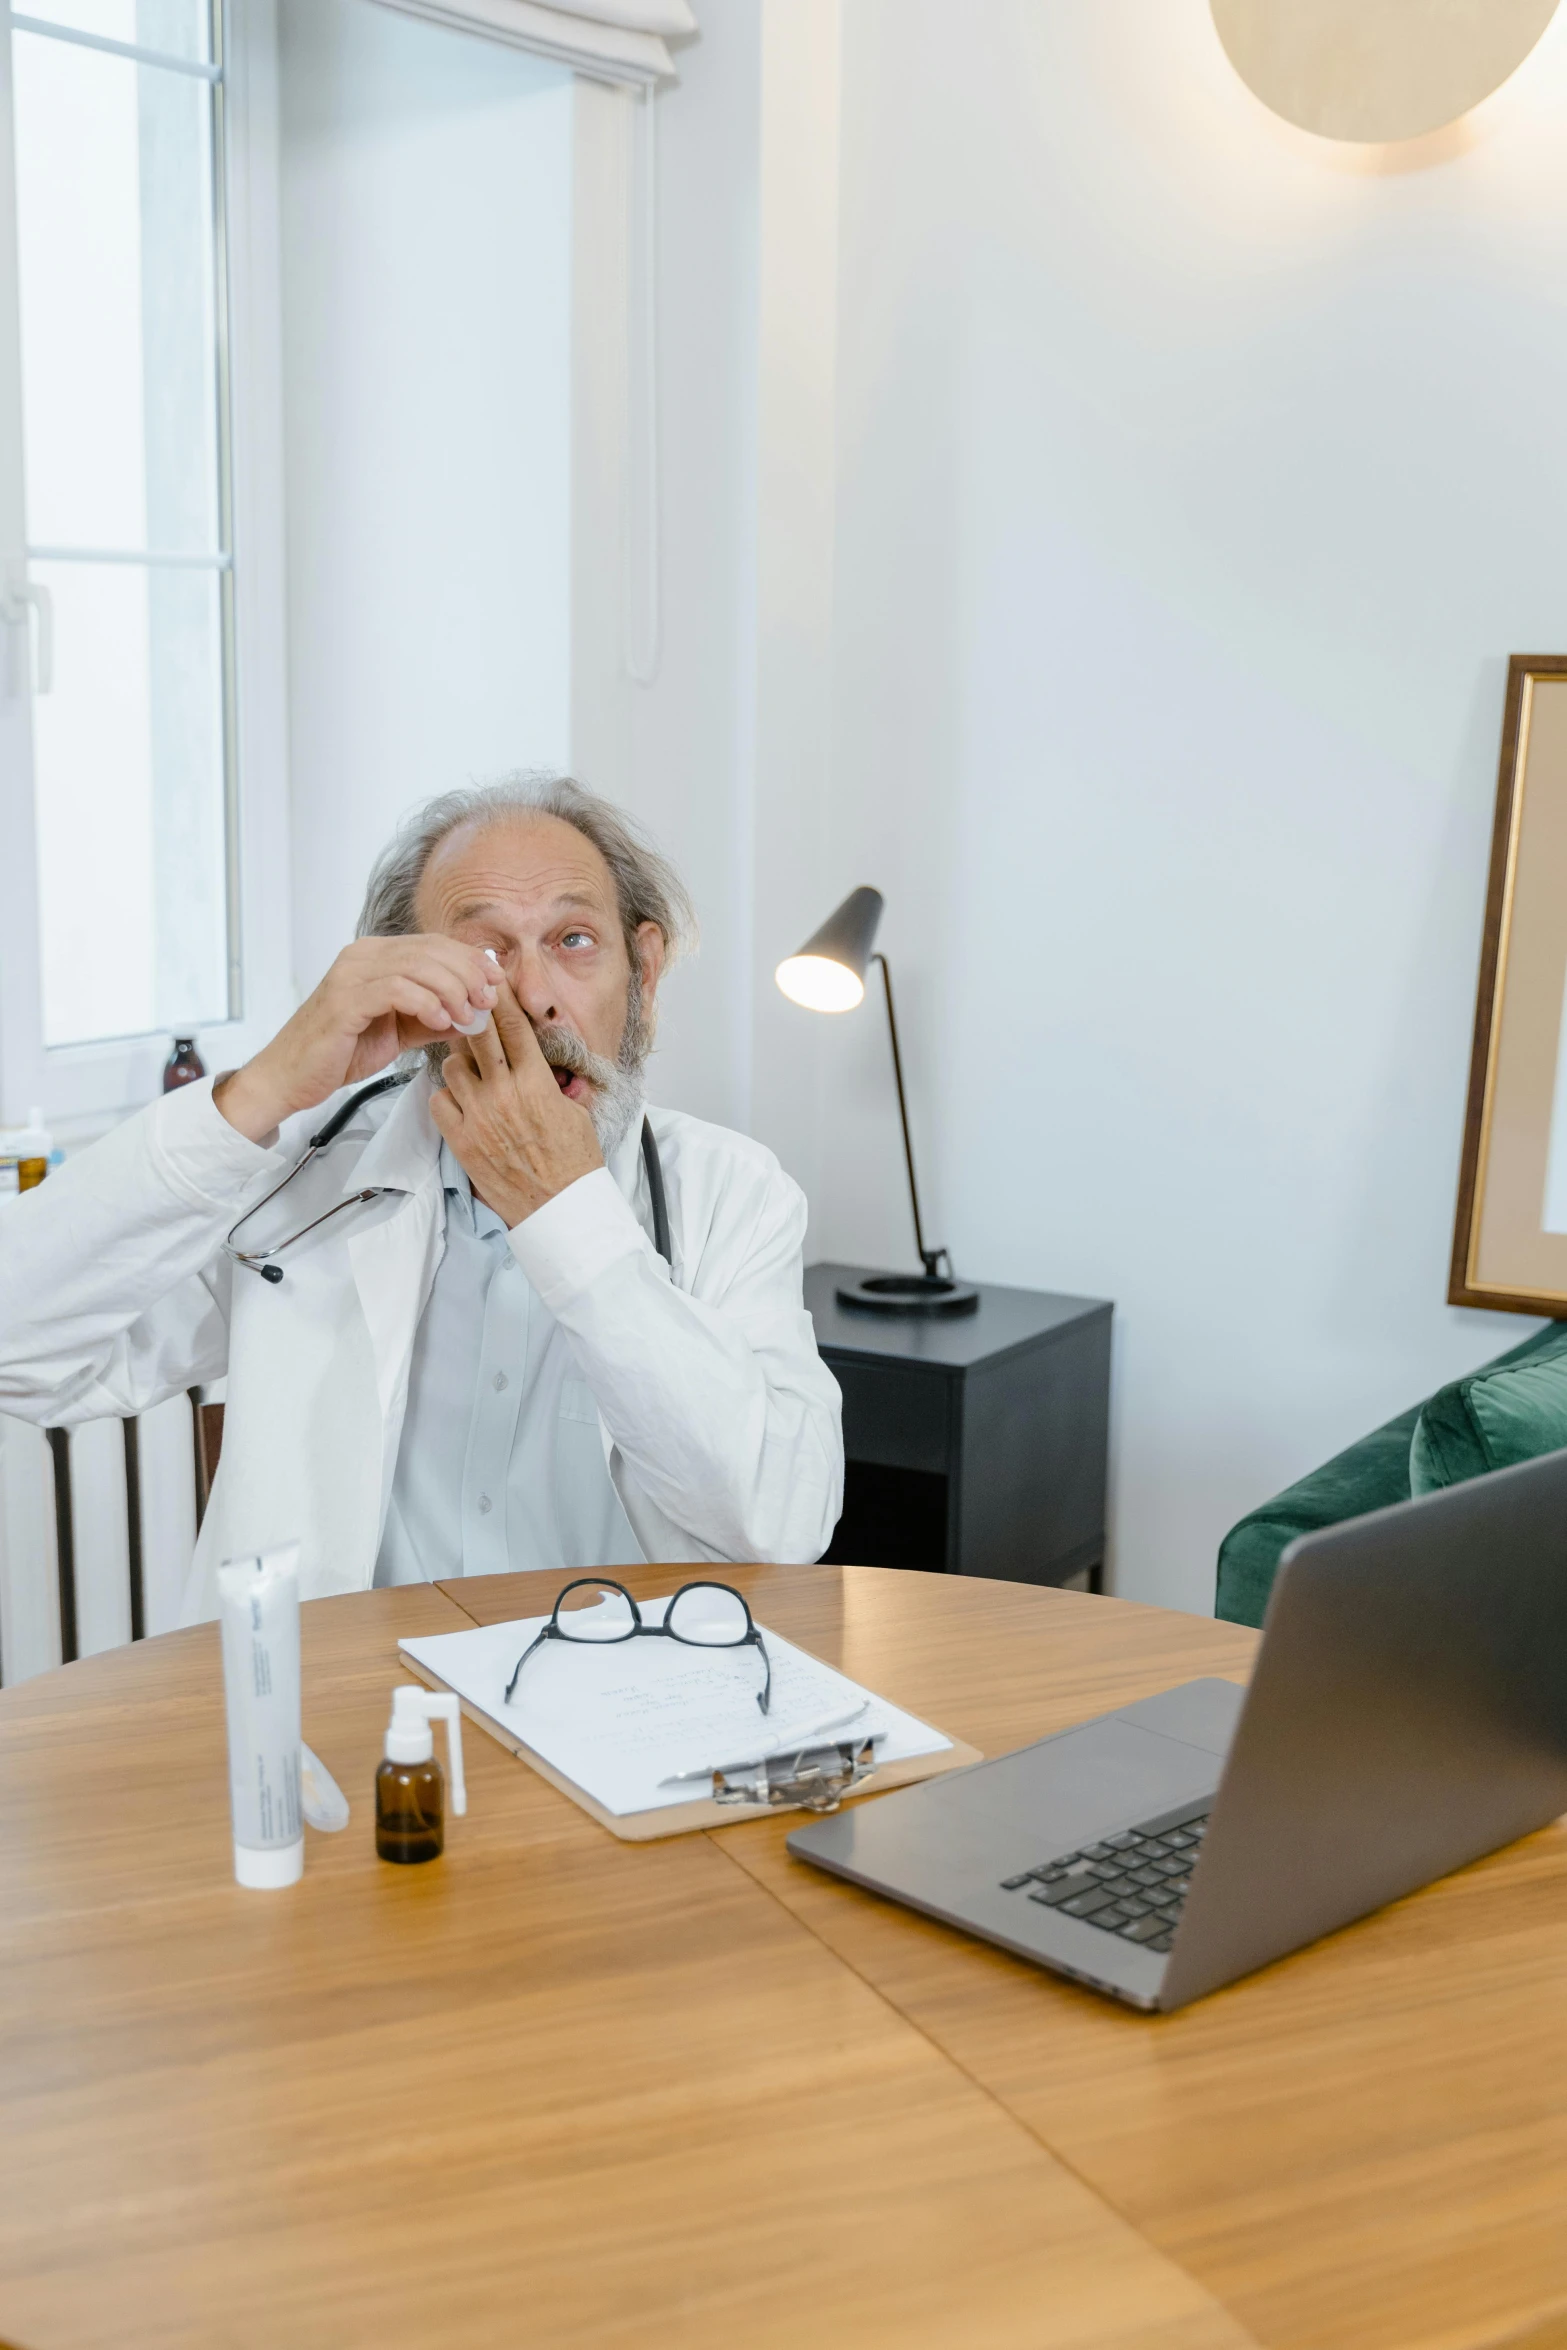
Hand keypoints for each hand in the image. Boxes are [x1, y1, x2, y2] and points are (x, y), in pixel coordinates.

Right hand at [214, 935, 498, 1142]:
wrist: (292, 1077)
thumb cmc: (342, 1052)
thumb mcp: (400, 1031)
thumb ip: (434, 1018)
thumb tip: (477, 1014)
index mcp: (375, 956)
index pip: (434, 944)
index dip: (470, 960)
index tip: (497, 983)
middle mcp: (362, 955)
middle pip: (430, 950)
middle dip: (468, 974)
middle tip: (488, 1001)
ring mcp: (351, 974)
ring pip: (417, 965)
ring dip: (452, 990)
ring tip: (468, 1016)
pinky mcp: (344, 999)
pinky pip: (396, 990)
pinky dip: (426, 1003)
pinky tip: (441, 1022)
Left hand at [429, 976, 603, 1224]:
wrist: (559, 1207)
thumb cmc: (573, 1162)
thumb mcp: (575, 1112)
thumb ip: (553, 1083)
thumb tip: (544, 1065)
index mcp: (536, 1083)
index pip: (513, 1027)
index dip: (500, 997)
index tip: (490, 976)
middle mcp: (504, 1094)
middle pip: (478, 1036)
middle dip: (471, 1012)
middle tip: (465, 998)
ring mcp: (478, 1117)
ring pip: (452, 1066)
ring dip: (460, 1062)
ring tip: (472, 1069)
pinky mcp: (460, 1140)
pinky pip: (439, 1101)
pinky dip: (446, 1096)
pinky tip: (461, 1101)